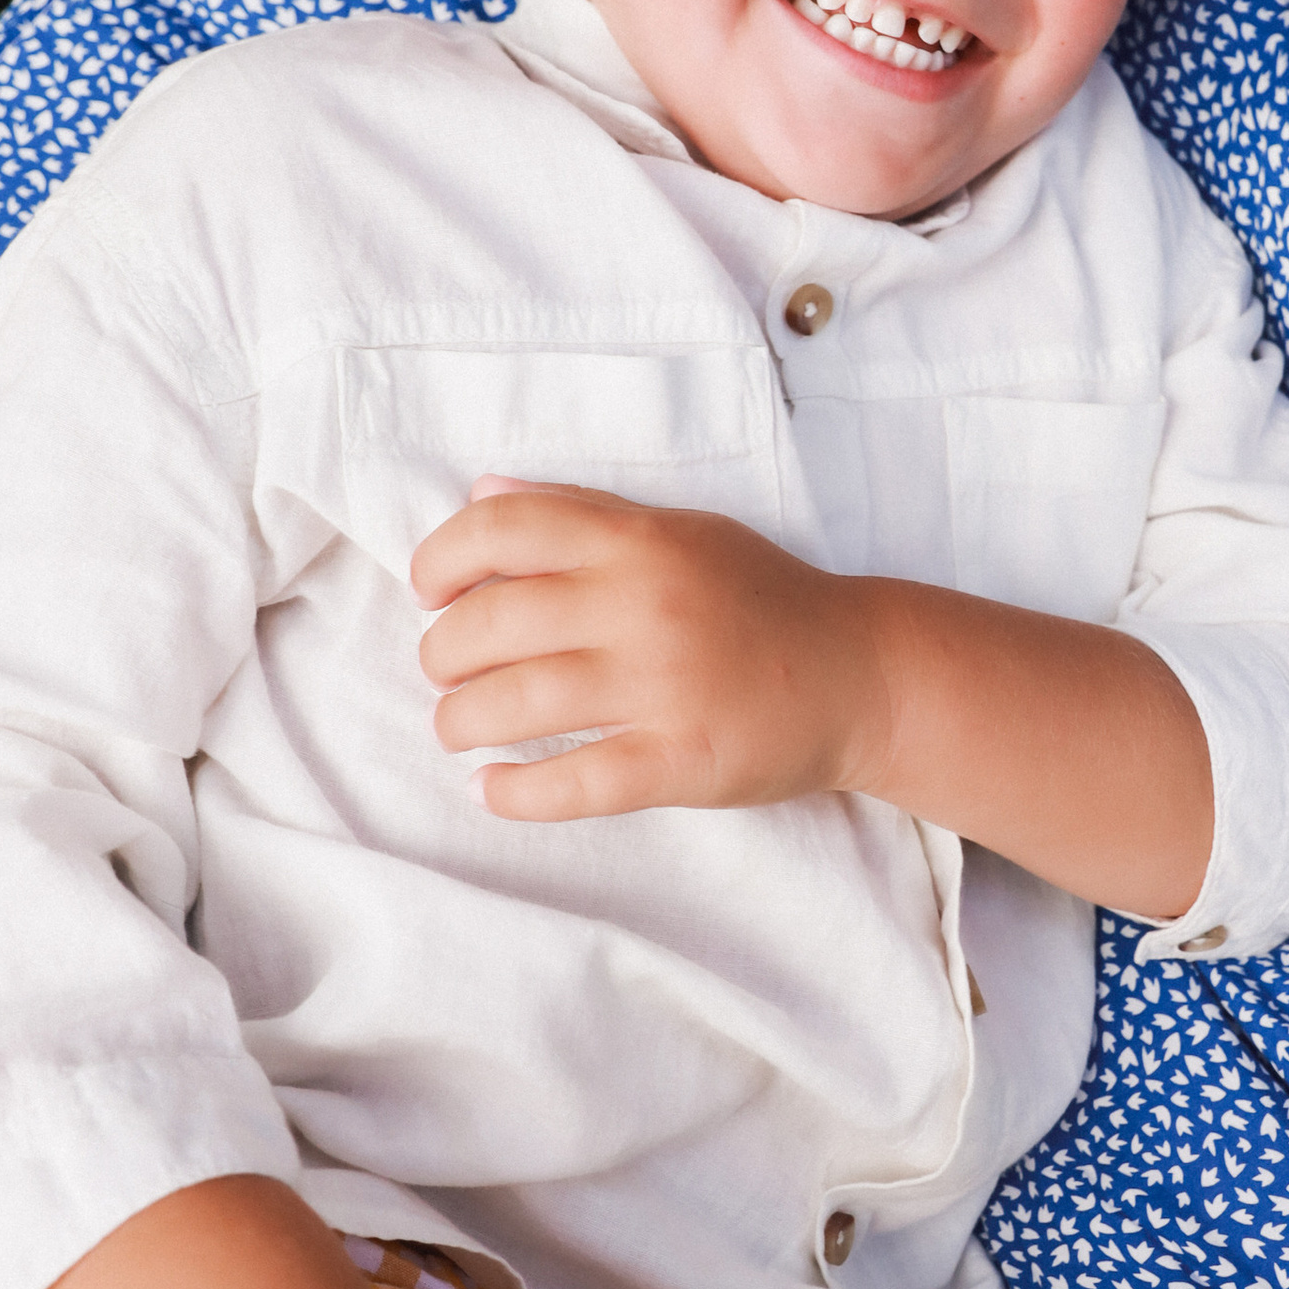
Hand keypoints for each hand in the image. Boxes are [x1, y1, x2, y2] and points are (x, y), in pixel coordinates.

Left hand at [414, 482, 885, 821]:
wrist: (860, 672)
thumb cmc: (761, 598)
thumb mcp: (680, 532)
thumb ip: (583, 514)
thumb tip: (482, 496)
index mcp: (637, 542)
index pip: (500, 529)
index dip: (441, 559)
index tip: (429, 592)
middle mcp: (644, 606)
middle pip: (489, 624)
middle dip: (441, 655)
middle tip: (444, 672)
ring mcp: (663, 687)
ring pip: (514, 705)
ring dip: (460, 722)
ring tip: (458, 727)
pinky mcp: (682, 761)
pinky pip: (573, 783)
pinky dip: (514, 793)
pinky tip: (490, 789)